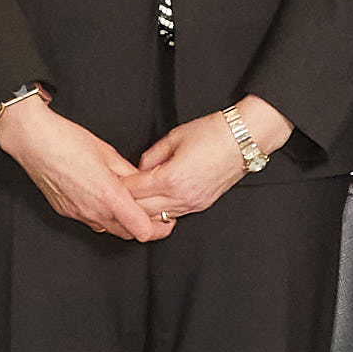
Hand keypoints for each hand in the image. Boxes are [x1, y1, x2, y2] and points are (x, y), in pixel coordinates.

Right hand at [0, 89, 163, 242]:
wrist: (34, 141)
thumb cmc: (68, 141)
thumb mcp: (108, 153)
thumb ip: (129, 173)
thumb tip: (143, 182)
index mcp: (108, 196)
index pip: (143, 230)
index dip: (159, 228)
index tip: (167, 219)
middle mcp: (93, 211)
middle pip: (129, 234)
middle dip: (145, 226)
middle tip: (154, 213)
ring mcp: (78, 214)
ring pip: (110, 230)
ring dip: (123, 222)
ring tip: (129, 203)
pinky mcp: (66, 212)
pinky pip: (92, 222)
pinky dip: (104, 216)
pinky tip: (105, 199)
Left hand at [126, 100, 274, 229]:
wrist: (244, 139)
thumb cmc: (212, 133)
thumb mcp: (174, 137)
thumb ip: (152, 155)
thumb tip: (141, 168)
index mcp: (170, 178)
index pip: (133, 191)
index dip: (118, 187)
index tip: (109, 182)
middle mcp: (181, 196)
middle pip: (142, 210)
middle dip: (126, 203)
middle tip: (113, 197)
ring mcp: (193, 204)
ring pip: (157, 218)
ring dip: (143, 211)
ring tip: (130, 202)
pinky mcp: (201, 205)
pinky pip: (174, 215)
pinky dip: (160, 211)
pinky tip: (152, 204)